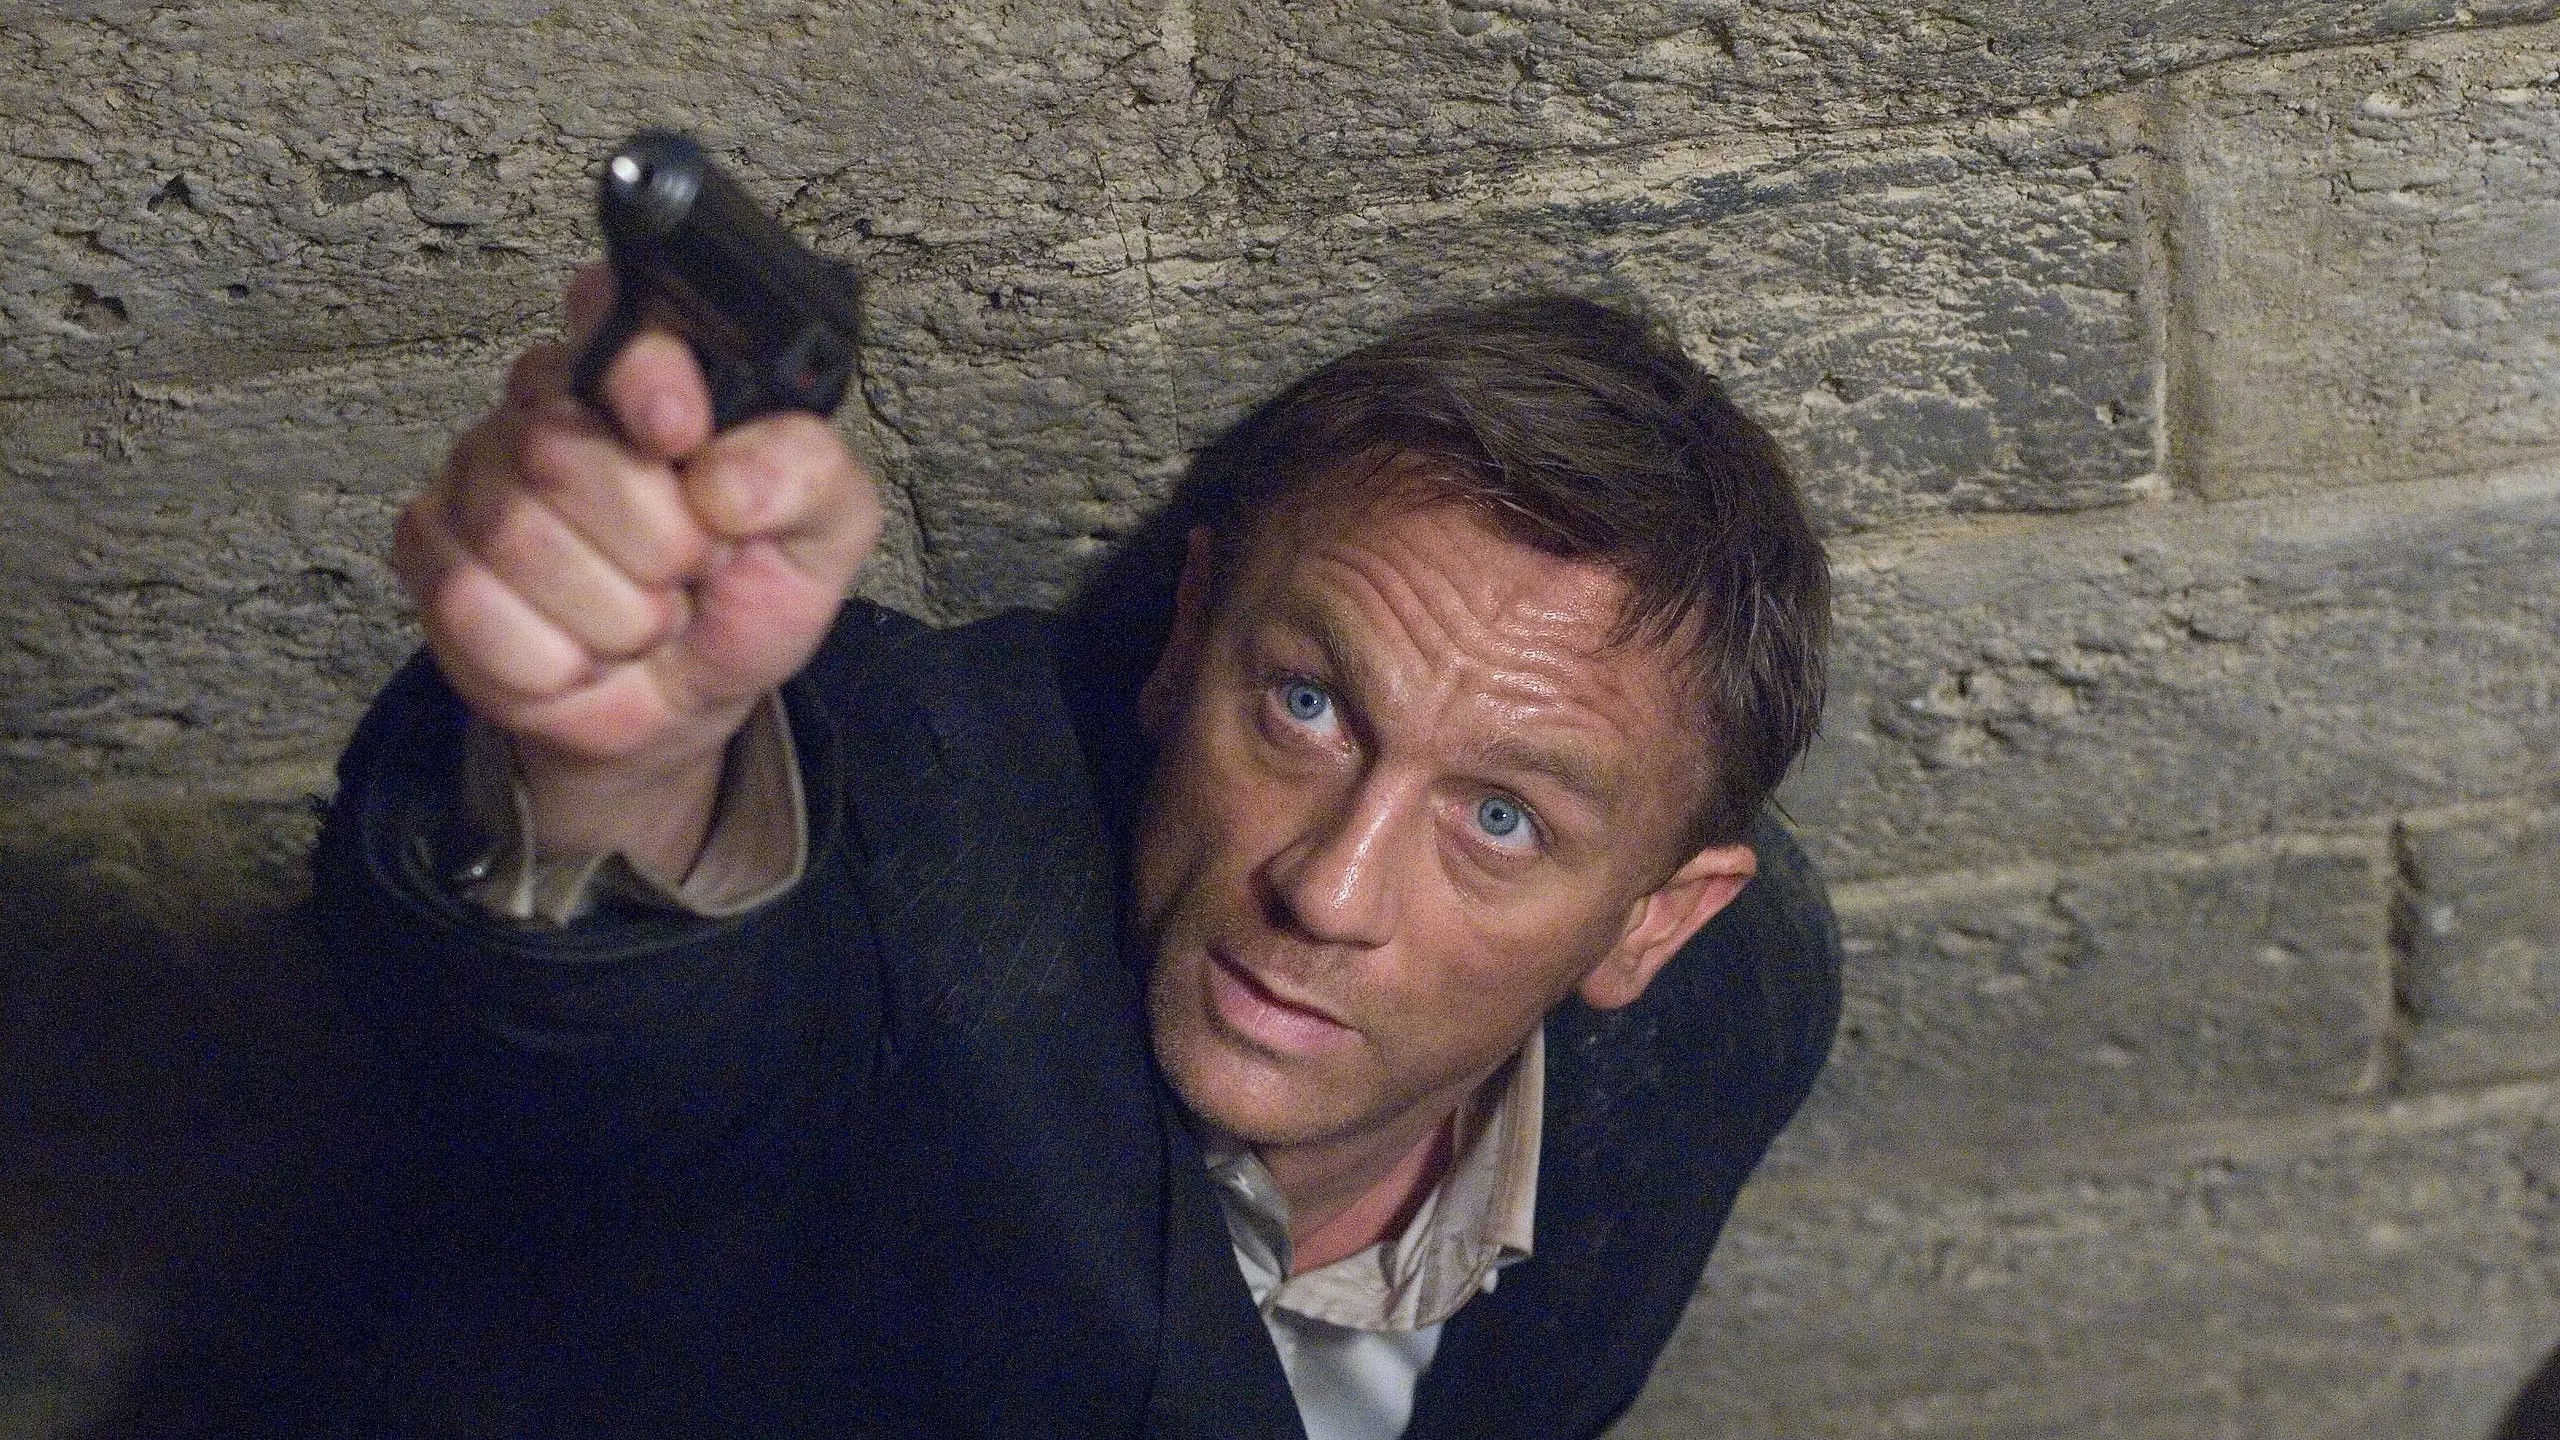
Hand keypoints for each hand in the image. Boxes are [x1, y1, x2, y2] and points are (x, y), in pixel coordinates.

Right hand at [392, 265, 880, 873]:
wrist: (682, 701)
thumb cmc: (743, 594)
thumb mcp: (827, 531)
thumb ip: (808, 474)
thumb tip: (722, 474)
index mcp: (649, 370)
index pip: (611, 312)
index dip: (645, 374)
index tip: (681, 434)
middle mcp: (550, 404)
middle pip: (561, 448)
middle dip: (653, 541)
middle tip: (690, 566)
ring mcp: (478, 476)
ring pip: (517, 536)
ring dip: (612, 610)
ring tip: (646, 612)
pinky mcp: (431, 552)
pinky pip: (471, 604)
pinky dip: (553, 656)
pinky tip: (583, 646)